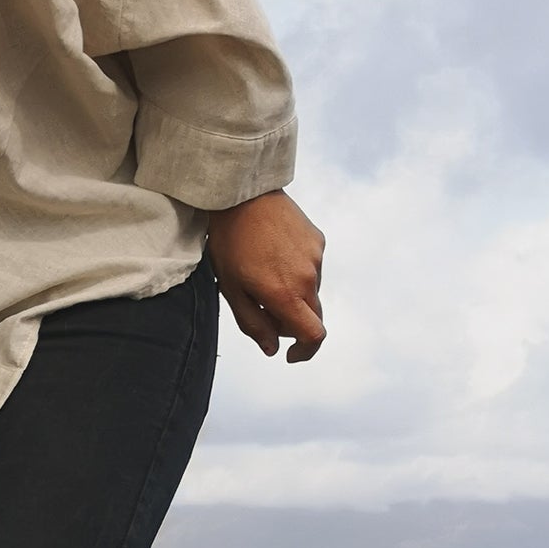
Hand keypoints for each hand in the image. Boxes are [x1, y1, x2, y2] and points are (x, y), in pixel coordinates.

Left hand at [208, 189, 326, 361]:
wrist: (243, 194)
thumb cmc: (230, 242)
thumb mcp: (231, 289)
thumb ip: (253, 323)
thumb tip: (272, 349)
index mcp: (285, 294)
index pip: (313, 335)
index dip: (305, 351)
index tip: (290, 353)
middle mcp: (308, 278)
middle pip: (313, 316)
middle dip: (292, 322)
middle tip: (264, 308)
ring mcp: (316, 258)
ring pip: (311, 291)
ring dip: (293, 293)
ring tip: (263, 270)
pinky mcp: (318, 240)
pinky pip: (312, 266)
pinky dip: (296, 271)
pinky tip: (274, 253)